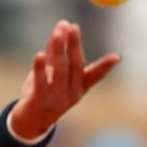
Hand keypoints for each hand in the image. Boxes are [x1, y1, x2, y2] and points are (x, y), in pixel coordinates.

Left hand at [10, 20, 120, 139]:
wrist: (30, 121)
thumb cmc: (45, 93)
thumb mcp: (54, 73)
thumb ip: (57, 52)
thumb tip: (63, 25)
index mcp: (79, 88)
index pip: (95, 76)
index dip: (106, 66)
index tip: (117, 57)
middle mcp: (71, 94)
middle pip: (75, 66)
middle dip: (74, 45)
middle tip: (73, 26)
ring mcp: (56, 98)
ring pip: (60, 71)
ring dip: (58, 50)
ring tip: (57, 34)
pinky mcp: (39, 100)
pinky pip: (41, 82)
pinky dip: (40, 68)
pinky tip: (39, 55)